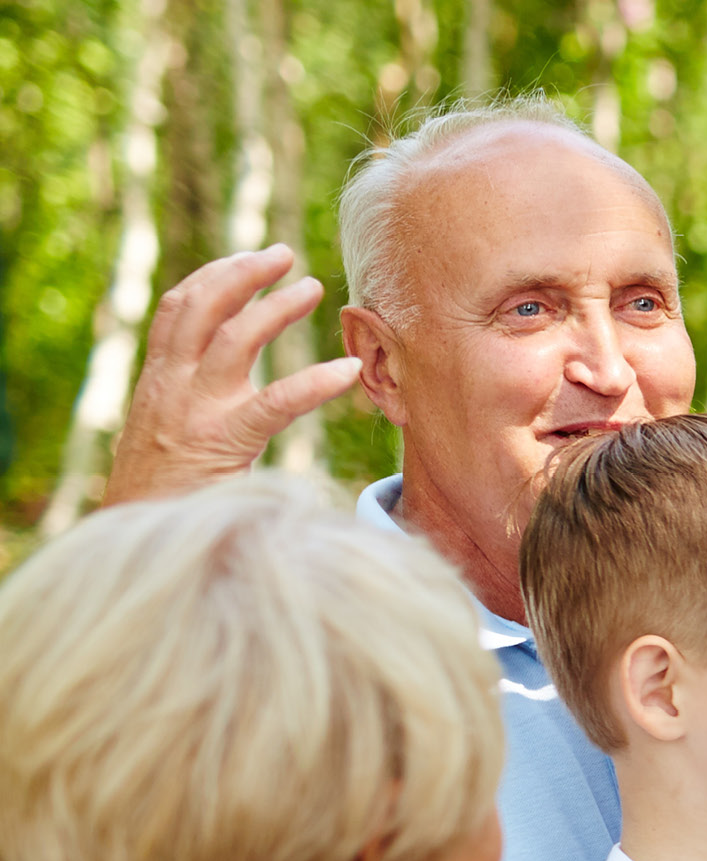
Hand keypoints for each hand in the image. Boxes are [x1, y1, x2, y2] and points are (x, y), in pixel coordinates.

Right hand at [100, 247, 363, 506]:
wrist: (138, 539)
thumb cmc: (163, 493)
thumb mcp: (169, 434)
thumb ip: (192, 404)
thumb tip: (228, 383)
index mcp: (159, 381)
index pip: (179, 309)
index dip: (213, 276)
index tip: (248, 258)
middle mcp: (172, 387)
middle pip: (201, 308)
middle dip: (242, 272)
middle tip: (284, 255)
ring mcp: (195, 412)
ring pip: (234, 340)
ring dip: (276, 309)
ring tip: (314, 290)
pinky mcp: (224, 443)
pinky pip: (275, 404)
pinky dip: (315, 383)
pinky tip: (348, 370)